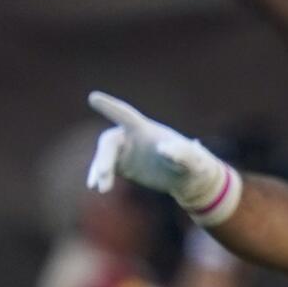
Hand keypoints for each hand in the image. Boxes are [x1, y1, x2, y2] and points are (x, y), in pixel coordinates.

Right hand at [86, 91, 242, 225]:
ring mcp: (125, 152)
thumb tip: (163, 149)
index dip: (110, 106)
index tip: (93, 97)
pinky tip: (95, 187)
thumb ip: (181, 152)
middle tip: (104, 176)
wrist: (190, 179)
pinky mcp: (122, 166)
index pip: (125, 115)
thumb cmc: (194, 163)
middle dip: (104, 157)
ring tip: (102, 189)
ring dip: (100, 170)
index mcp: (146, 129)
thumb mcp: (193, 159)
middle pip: (109, 141)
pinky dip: (97, 176)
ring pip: (104, 156)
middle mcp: (131, 137)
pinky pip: (104, 169)